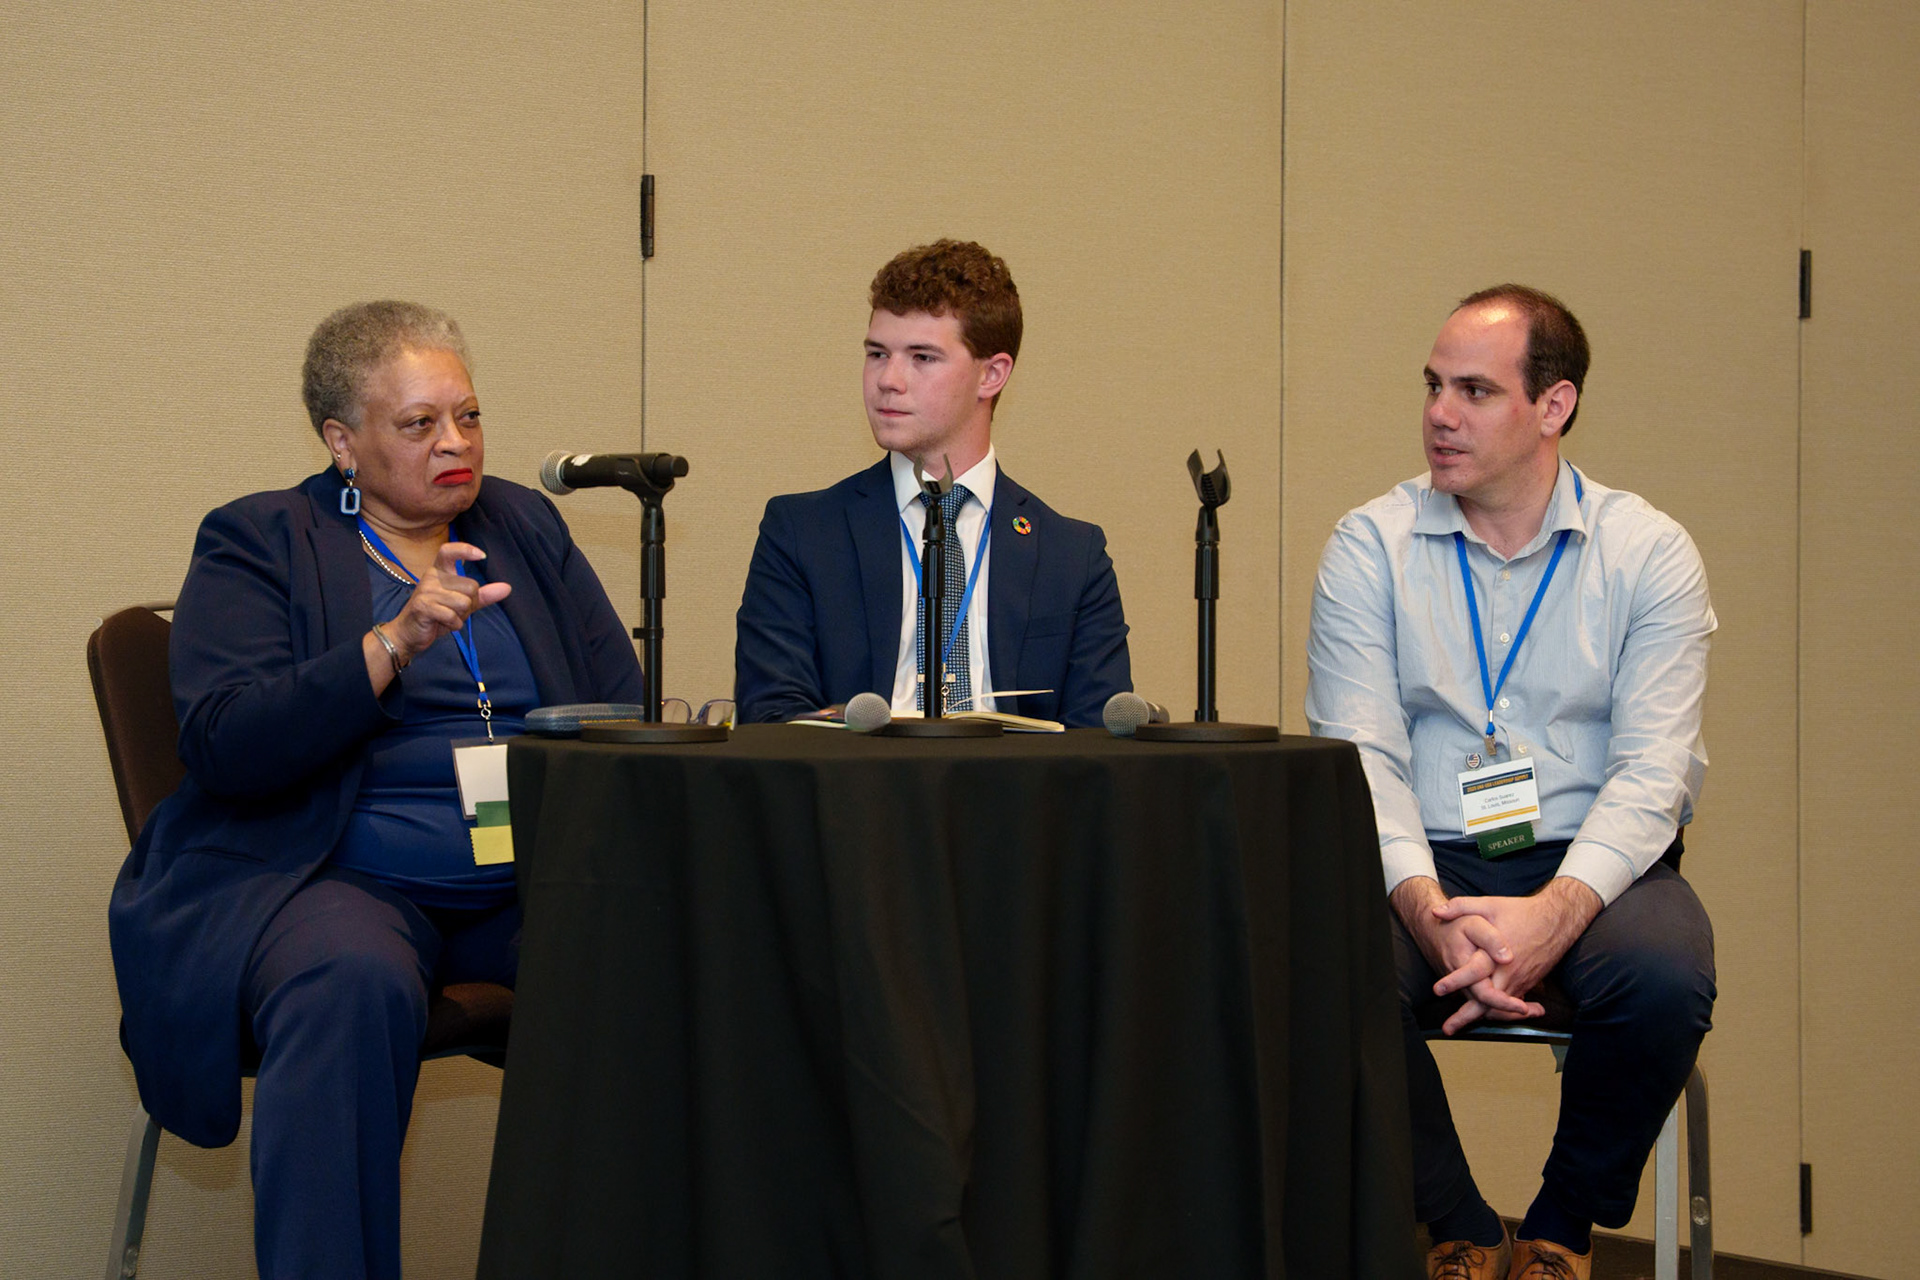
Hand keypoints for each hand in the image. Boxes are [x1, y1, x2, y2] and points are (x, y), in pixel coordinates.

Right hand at [364, 542, 510, 692]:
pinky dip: (453, 625)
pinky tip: (442, 624)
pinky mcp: (423, 606)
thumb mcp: (461, 604)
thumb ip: (482, 595)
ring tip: (446, 617)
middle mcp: (431, 577)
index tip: (482, 556)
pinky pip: (453, 615)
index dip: (465, 550)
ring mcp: (426, 591)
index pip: (449, 551)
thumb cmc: (436, 616)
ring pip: (464, 602)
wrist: (408, 634)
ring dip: (461, 616)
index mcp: (439, 571)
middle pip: (471, 587)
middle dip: (469, 604)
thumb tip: (507, 588)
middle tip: (453, 611)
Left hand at [1391, 877, 1543, 1033]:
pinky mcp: (1527, 984)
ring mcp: (1520, 981)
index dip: (1455, 982)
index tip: (1438, 989)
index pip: (1474, 974)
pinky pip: (1511, 1005)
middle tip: (1448, 1029)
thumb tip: (1435, 911)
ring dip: (1479, 1017)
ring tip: (1459, 1026)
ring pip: (1499, 1008)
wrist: (1557, 920)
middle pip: (1487, 1002)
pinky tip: (1485, 1017)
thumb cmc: (1522, 912)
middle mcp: (1510, 973)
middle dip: (1466, 1017)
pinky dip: (1498, 1013)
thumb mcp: (1490, 904)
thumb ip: (1461, 907)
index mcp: (1498, 955)